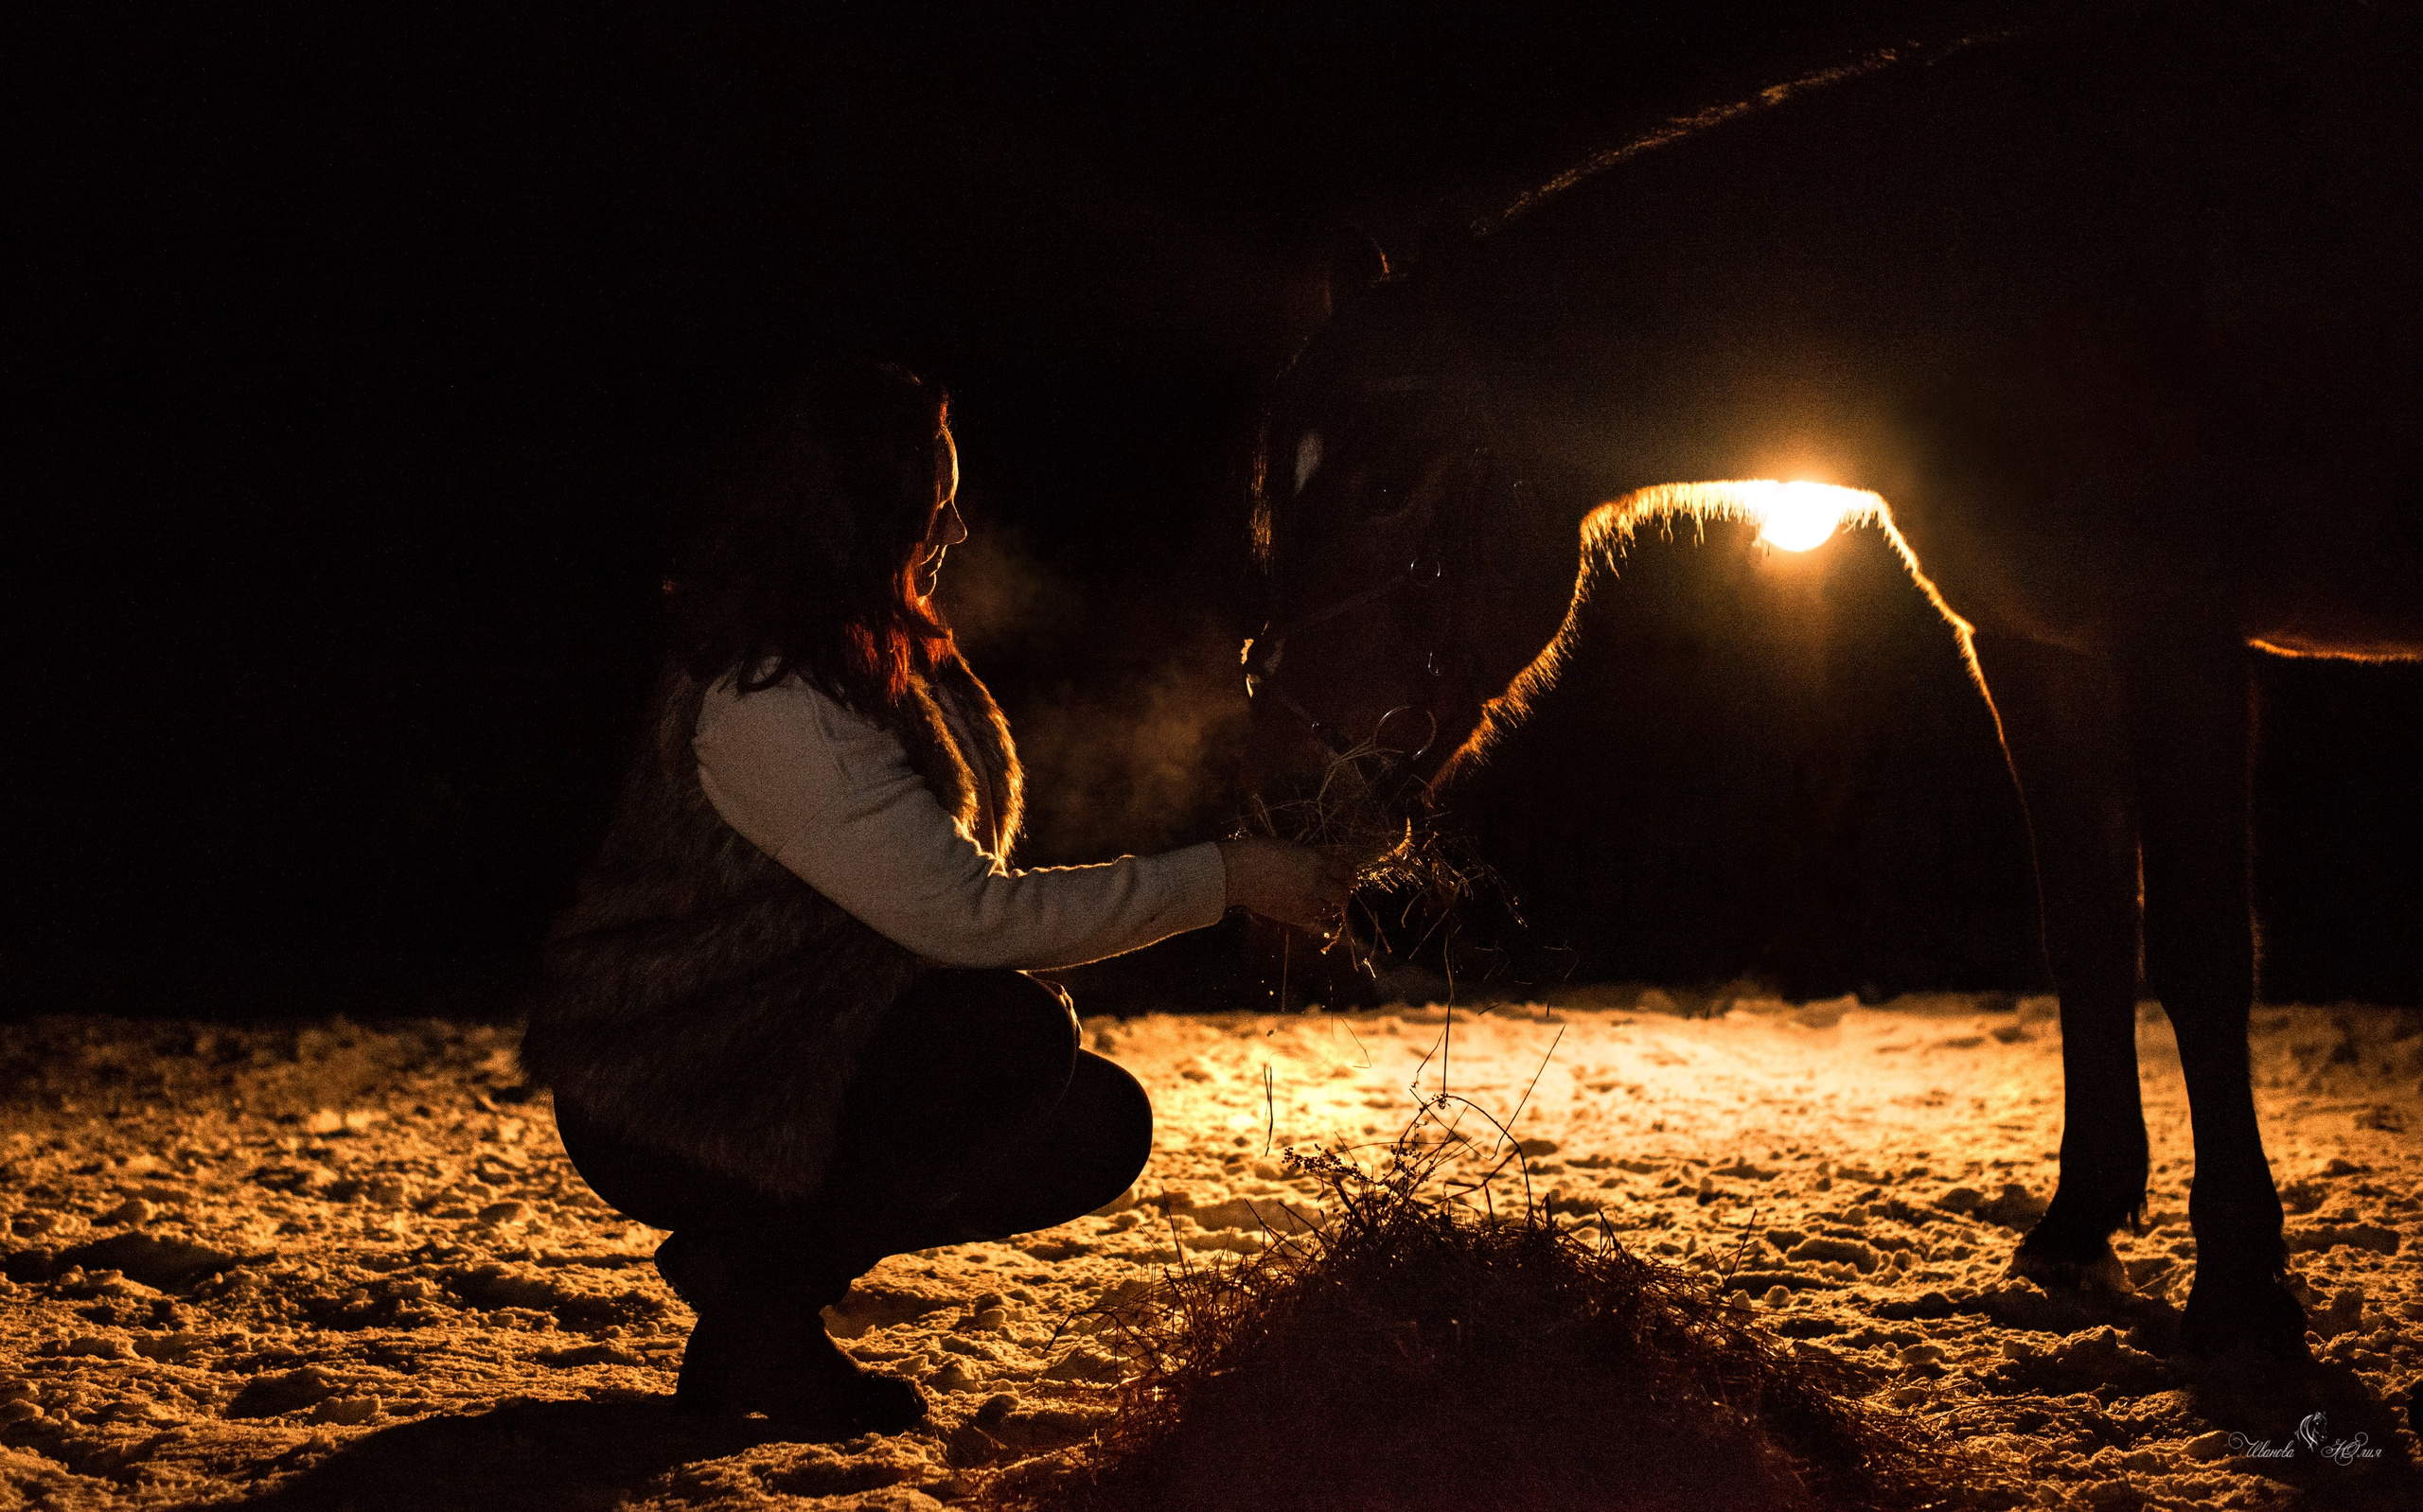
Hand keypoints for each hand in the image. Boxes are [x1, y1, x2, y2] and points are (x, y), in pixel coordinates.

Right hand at [1216, 837, 1355, 935]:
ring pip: (1331, 909)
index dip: (1350, 877)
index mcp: (1317, 860)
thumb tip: (1322, 868)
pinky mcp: (1295, 916)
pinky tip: (1310, 912)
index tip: (1352, 880)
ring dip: (1330, 906)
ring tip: (1326, 904)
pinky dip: (1315, 916)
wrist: (1239, 872)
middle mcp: (1317, 881)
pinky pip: (1314, 920)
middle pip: (1342, 893)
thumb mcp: (1291, 849)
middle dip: (1343, 894)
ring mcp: (1306, 900)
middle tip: (1341, 894)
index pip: (1345, 871)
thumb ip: (1309, 860)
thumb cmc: (1259, 853)